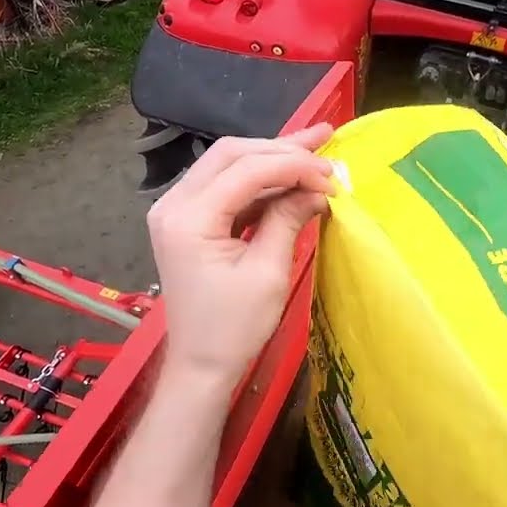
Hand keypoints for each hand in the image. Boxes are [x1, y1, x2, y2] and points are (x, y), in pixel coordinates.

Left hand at [146, 125, 334, 382]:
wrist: (200, 366)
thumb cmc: (234, 328)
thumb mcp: (268, 272)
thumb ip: (288, 219)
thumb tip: (319, 187)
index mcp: (188, 219)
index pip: (246, 170)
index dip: (293, 164)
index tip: (333, 173)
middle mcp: (174, 204)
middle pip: (232, 154)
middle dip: (282, 148)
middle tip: (327, 140)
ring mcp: (177, 210)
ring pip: (228, 165)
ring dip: (272, 159)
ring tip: (316, 152)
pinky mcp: (188, 221)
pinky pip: (225, 187)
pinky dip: (260, 182)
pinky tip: (293, 179)